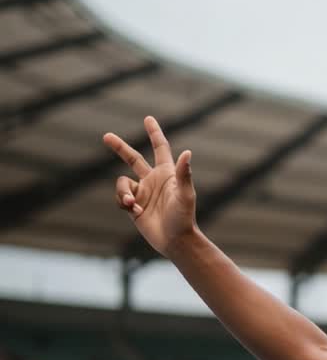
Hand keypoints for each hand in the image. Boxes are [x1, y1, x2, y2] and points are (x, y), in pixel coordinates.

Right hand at [103, 116, 196, 258]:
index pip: (159, 148)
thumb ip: (184, 174)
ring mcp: (143, 192)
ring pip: (122, 183)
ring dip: (124, 192)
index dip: (154, 133)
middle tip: (106, 136)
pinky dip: (124, 202)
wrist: (175, 241)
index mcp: (167, 173)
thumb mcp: (185, 195)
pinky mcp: (134, 206)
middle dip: (119, 147)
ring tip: (133, 204)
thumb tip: (187, 152)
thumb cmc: (184, 217)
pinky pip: (121, 197)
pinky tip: (135, 212)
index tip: (148, 118)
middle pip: (132, 158)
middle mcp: (153, 180)